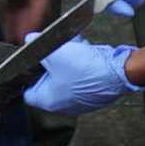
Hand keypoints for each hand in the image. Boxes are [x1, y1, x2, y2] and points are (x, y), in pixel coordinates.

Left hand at [23, 39, 142, 115]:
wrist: (118, 71)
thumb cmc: (87, 68)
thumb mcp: (54, 52)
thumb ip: (36, 46)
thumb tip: (29, 40)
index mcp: (49, 101)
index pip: (28, 92)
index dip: (27, 75)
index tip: (30, 62)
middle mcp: (64, 105)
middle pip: (48, 80)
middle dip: (52, 61)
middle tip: (56, 50)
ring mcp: (81, 100)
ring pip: (66, 74)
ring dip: (68, 59)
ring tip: (74, 47)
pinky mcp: (94, 92)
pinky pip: (81, 75)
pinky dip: (82, 63)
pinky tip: (86, 52)